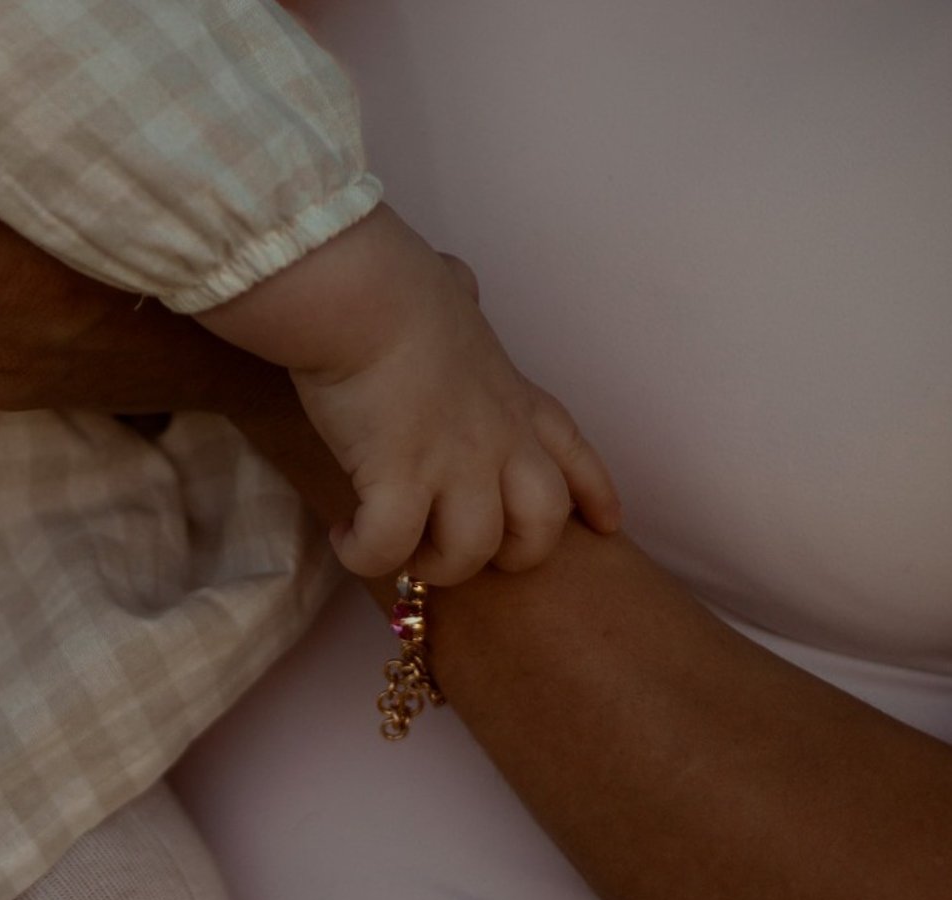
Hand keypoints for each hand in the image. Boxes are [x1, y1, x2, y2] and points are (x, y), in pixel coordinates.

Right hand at [196, 207, 623, 582]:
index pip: (575, 455)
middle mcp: (498, 442)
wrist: (362, 297)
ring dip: (432, 562)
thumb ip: (463, 298)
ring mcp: (454, 466)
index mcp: (514, 399)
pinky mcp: (398, 481)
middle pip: (541, 529)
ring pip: (470, 553)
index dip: (595, 496)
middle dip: (508, 553)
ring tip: (393, 547)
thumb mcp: (452, 288)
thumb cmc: (397, 285)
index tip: (608, 526)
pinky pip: (391, 548)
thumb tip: (459, 287)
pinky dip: (365, 554)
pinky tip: (343, 534)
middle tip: (457, 547)